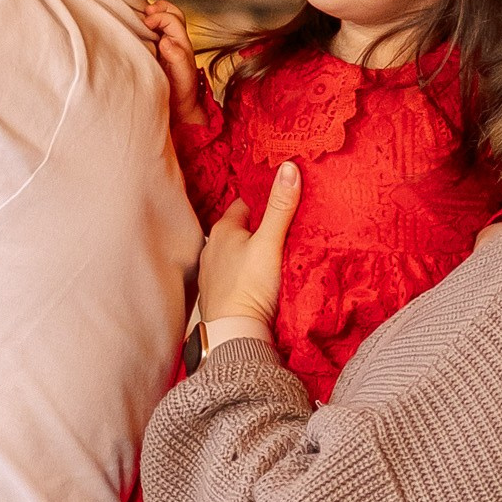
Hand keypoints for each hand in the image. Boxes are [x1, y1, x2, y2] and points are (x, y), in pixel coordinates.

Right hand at [143, 0, 202, 108]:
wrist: (179, 109)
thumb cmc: (181, 93)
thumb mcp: (182, 76)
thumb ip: (177, 57)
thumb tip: (166, 41)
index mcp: (182, 44)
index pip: (173, 20)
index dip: (160, 17)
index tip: (146, 23)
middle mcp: (175, 42)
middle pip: (172, 14)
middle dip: (160, 8)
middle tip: (145, 10)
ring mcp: (166, 47)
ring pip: (164, 22)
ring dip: (153, 15)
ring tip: (141, 14)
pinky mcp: (157, 53)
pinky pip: (154, 33)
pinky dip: (146, 27)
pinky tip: (137, 28)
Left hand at [197, 159, 300, 338]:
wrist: (235, 334)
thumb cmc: (250, 286)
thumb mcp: (270, 243)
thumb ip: (281, 207)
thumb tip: (289, 167)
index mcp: (222, 230)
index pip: (245, 205)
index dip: (264, 203)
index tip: (282, 204)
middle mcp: (212, 248)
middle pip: (240, 230)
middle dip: (258, 229)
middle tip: (283, 230)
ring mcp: (212, 273)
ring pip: (235, 253)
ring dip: (251, 253)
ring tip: (274, 256)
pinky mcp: (216, 295)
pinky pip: (234, 275)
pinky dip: (245, 274)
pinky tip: (259, 281)